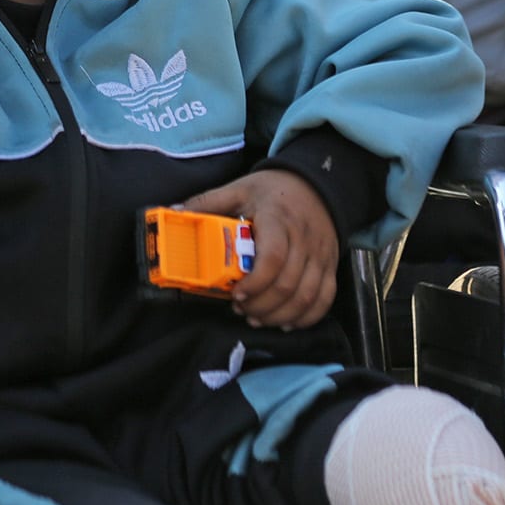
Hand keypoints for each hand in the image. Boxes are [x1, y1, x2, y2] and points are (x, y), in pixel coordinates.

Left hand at [180, 170, 339, 329]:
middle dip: (261, 305)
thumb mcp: (239, 189)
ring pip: (306, 296)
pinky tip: (285, 322)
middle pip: (288, 285)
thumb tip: (174, 213)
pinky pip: (324, 298)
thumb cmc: (273, 191)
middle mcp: (303, 239)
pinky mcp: (330, 265)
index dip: (255, 283)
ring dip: (280, 315)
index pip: (273, 258)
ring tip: (257, 318)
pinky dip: (307, 317)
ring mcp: (320, 254)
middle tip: (240, 310)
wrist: (315, 182)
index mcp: (278, 219)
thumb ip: (208, 202)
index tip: (236, 294)